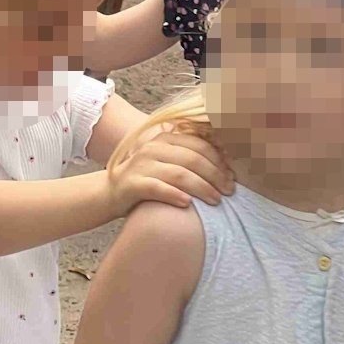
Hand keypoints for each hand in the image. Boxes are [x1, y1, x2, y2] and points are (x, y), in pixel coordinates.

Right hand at [108, 130, 234, 212]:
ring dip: (202, 187)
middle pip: (192, 159)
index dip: (219, 161)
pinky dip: (174, 195)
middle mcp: (153, 148)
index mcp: (165, 138)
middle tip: (229, 191)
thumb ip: (189, 159)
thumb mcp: (168, 162)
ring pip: (179, 174)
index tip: (232, 177)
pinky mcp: (133, 183)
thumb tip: (227, 165)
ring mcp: (142, 165)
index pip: (199, 145)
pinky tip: (187, 204)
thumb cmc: (149, 179)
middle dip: (215, 175)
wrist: (112, 192)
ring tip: (216, 200)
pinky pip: (158, 188)